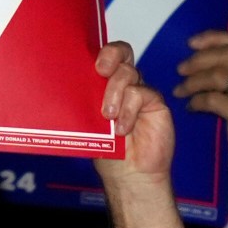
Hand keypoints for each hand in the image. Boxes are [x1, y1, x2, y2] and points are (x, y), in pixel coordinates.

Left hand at [95, 41, 175, 181]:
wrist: (130, 174)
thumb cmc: (109, 153)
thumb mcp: (91, 124)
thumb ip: (87, 102)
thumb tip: (72, 83)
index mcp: (105, 85)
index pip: (107, 57)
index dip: (103, 53)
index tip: (95, 66)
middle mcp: (124, 84)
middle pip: (122, 53)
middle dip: (110, 56)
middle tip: (101, 71)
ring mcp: (140, 91)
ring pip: (128, 73)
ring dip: (115, 92)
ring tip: (108, 117)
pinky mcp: (155, 102)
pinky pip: (140, 93)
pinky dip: (128, 110)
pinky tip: (123, 128)